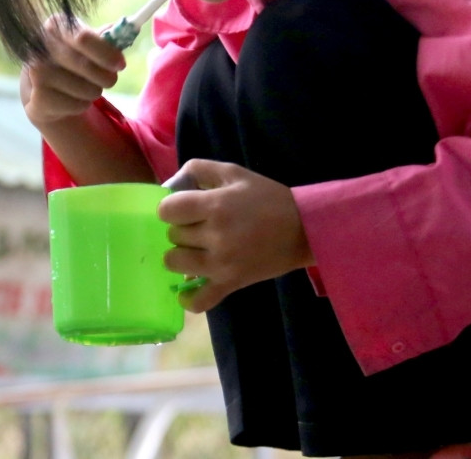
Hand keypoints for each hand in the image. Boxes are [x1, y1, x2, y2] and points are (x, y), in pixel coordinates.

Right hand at [20, 14, 124, 129]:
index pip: (83, 38)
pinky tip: (71, 98)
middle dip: (107, 77)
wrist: (44, 88)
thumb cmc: (73, 59)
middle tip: (110, 80)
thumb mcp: (88, 43)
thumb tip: (130, 27)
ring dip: (94, 91)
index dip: (106, 53)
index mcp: (56, 25)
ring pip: (86, 89)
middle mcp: (41, 46)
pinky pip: (78, 105)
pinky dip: (83, 105)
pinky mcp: (38, 98)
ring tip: (85, 87)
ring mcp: (36, 73)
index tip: (120, 64)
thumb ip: (107, 37)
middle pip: (86, 66)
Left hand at [158, 159, 314, 312]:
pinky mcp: (231, 284)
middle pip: (173, 236)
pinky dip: (189, 298)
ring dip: (182, 256)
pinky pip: (198, 300)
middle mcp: (215, 235)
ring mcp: (222, 263)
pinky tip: (190, 287)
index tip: (184, 210)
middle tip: (200, 228)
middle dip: (182, 230)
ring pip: (176, 263)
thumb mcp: (234, 172)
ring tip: (196, 251)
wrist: (303, 229)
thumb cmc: (267, 198)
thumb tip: (169, 185)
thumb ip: (199, 170)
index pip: (167, 210)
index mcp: (215, 205)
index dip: (171, 209)